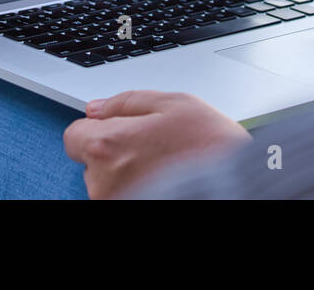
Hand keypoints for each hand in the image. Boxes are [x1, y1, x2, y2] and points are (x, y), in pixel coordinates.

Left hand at [63, 90, 250, 198]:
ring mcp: (116, 203)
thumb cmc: (212, 148)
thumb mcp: (174, 103)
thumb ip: (127, 101)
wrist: (239, 187)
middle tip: (155, 148)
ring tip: (166, 167)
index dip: (98, 128)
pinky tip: (167, 183)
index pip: (74, 135)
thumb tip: (97, 107)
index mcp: (108, 145)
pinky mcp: (131, 212)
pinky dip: (139, 190)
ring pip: (108, 183)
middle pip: (92, 160)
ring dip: (127, 174)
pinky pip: (125, 197)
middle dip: (116, 151)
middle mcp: (104, 181)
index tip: (119, 130)